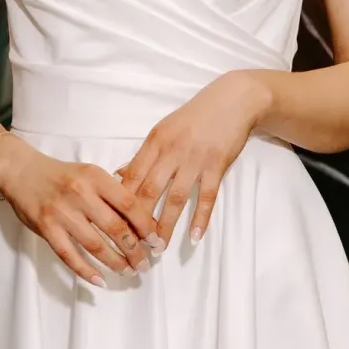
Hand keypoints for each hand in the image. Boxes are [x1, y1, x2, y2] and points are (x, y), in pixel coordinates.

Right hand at [0, 133, 159, 285]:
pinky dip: (86, 271)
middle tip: (144, 263)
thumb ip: (112, 193)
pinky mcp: (46, 228)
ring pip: (95, 245)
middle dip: (134, 250)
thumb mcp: (90, 173)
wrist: (22, 171)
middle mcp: (80, 194)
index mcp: (96, 177)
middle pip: (116, 228)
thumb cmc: (61, 176)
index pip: (129, 204)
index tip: (155, 241)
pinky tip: (100, 280)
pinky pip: (69, 255)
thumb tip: (141, 220)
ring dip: (115, 262)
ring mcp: (62, 212)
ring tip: (128, 272)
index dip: (146, 226)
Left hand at [119, 73, 272, 245]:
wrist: (233, 100)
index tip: (115, 224)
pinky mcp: (217, 165)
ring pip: (175, 198)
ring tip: (158, 248)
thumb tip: (118, 174)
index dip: (121, 203)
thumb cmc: (195, 116)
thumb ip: (143, 155)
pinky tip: (194, 237)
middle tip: (133, 245)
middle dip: (139, 220)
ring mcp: (195, 159)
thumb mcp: (163, 130)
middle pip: (149, 191)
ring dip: (165, 225)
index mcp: (155, 142)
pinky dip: (200, 218)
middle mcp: (172, 151)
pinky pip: (207, 196)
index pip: (132, 177)